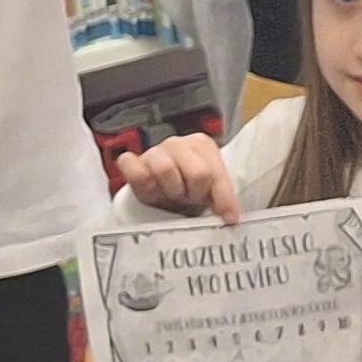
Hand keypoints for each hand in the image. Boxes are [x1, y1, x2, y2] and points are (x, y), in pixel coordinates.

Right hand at [114, 133, 239, 220]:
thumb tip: (232, 216)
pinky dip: (140, 178)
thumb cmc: (189, 192)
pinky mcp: (131, 162)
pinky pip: (130, 163)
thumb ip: (223, 198)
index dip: (223, 197)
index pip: (215, 172)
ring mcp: (153, 151)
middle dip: (196, 192)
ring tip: (173, 195)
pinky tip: (151, 190)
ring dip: (171, 190)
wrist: (163, 198)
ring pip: (164, 168)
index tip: (229, 217)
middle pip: (196, 172)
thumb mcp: (211, 193)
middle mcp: (178, 144)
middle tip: (191, 199)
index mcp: (202, 145)